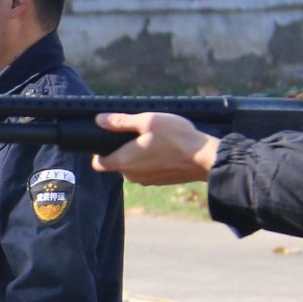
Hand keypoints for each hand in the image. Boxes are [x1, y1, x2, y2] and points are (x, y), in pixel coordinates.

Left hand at [91, 112, 218, 184]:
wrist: (204, 158)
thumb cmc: (176, 138)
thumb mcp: (147, 122)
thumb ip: (121, 122)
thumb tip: (99, 120)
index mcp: (124, 162)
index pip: (98, 164)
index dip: (98, 153)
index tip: (107, 140)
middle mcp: (132, 176)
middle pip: (117, 163)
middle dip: (122, 149)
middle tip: (137, 133)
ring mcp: (147, 181)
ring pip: (134, 167)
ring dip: (138, 155)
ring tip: (154, 139)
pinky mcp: (160, 182)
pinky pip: (148, 171)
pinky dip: (152, 161)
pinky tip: (165, 149)